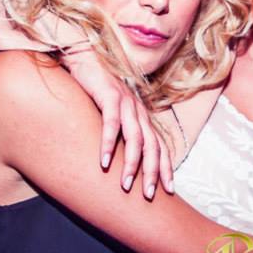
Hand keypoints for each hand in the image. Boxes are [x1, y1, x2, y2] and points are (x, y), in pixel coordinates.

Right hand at [59, 49, 174, 198]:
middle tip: (148, 195)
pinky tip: (104, 161)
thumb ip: (117, 131)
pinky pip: (112, 123)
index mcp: (140, 116)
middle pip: (152, 145)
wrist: (84, 57)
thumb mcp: (110, 112)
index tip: (168, 190)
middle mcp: (138, 110)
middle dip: (152, 172)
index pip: (159, 145)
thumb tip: (117, 158)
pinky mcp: (109, 95)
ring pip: (135, 137)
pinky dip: (109, 143)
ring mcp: (125, 102)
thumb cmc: (95, 89)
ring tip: (126, 185)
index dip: (165, 167)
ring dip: (132, 163)